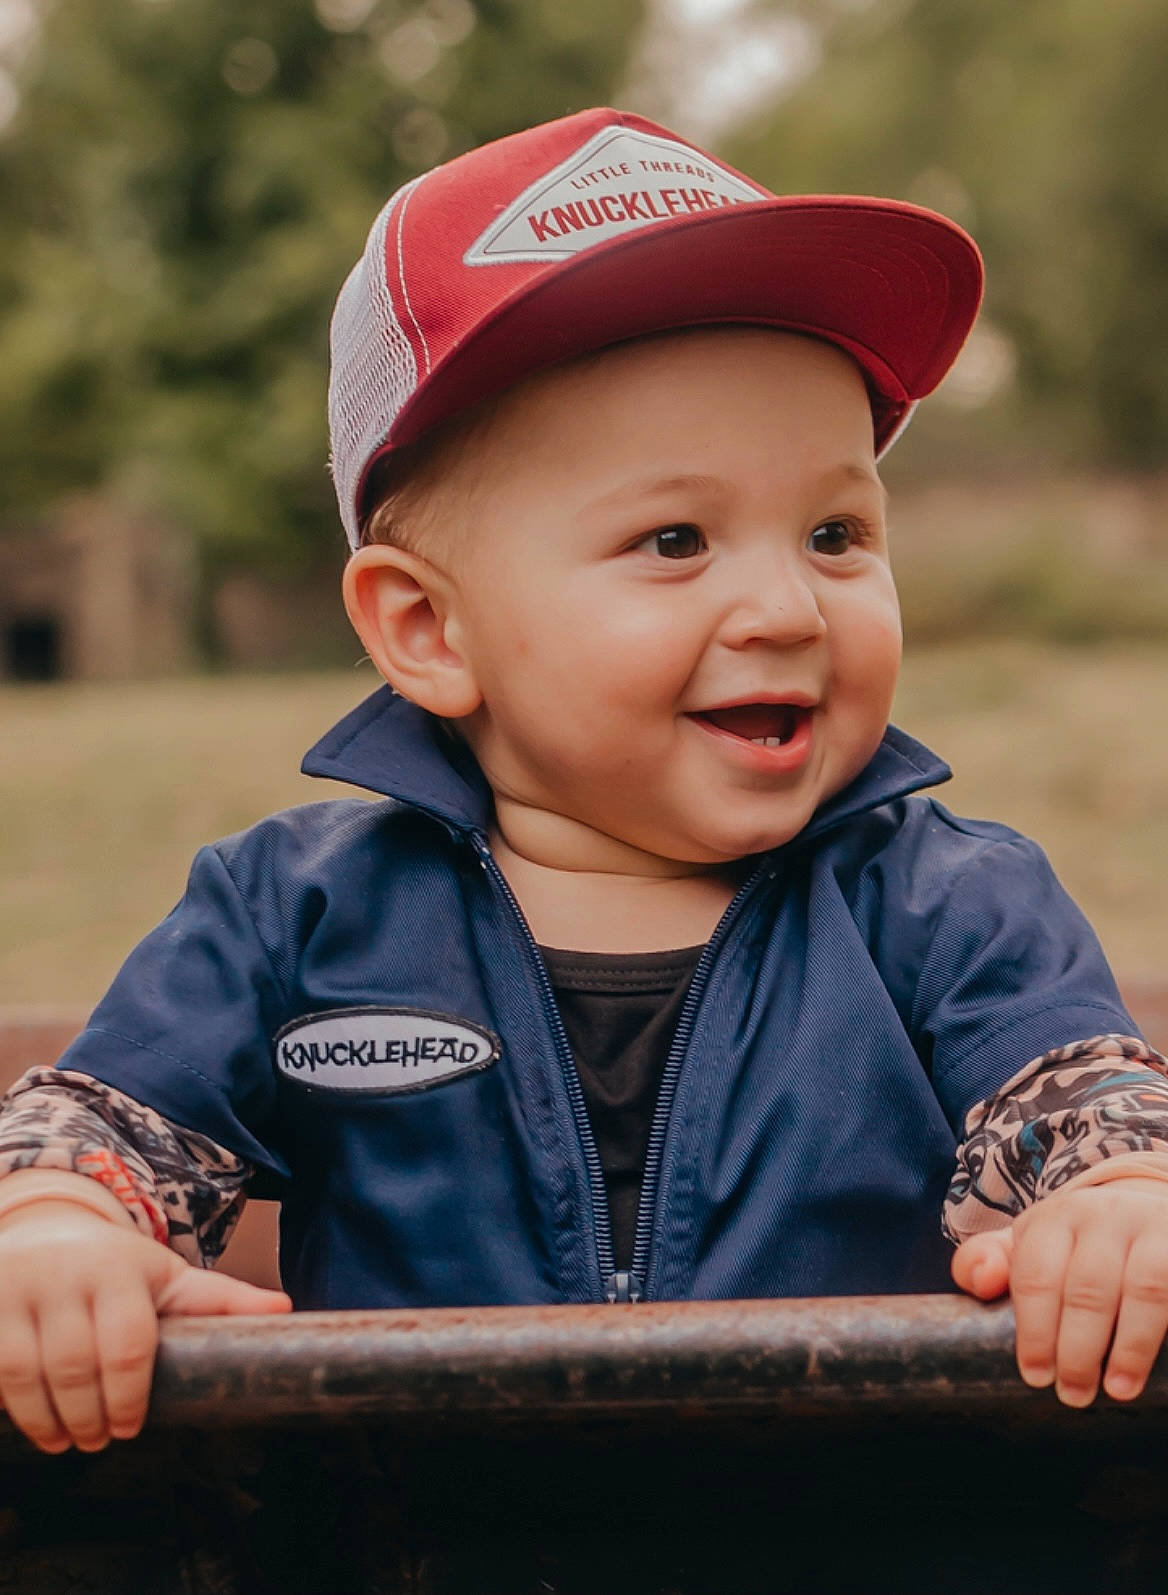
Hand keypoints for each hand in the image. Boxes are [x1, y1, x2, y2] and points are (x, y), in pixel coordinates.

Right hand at [0, 1199, 289, 1453]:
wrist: (53, 1227)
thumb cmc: (121, 1268)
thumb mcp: (171, 1278)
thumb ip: (221, 1299)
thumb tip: (285, 1309)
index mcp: (123, 1269)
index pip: (128, 1342)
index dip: (129, 1395)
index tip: (130, 1427)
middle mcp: (69, 1273)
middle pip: (76, 1364)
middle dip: (89, 1415)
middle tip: (100, 1440)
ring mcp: (20, 1286)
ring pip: (26, 1370)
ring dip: (47, 1419)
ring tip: (68, 1441)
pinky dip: (12, 1404)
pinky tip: (33, 1423)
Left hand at [953, 1177, 1167, 1405]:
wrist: (1145, 1209)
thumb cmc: (1081, 1242)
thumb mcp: (1034, 1243)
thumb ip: (992, 1261)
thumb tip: (980, 1282)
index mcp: (1055, 1218)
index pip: (1036, 1275)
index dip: (1033, 1331)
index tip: (1036, 1376)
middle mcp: (1103, 1215)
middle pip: (1087, 1288)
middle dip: (1077, 1349)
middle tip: (1073, 1394)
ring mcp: (1150, 1225)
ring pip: (1143, 1288)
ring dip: (1130, 1346)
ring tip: (1118, 1389)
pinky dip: (1165, 1325)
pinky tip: (1161, 1363)